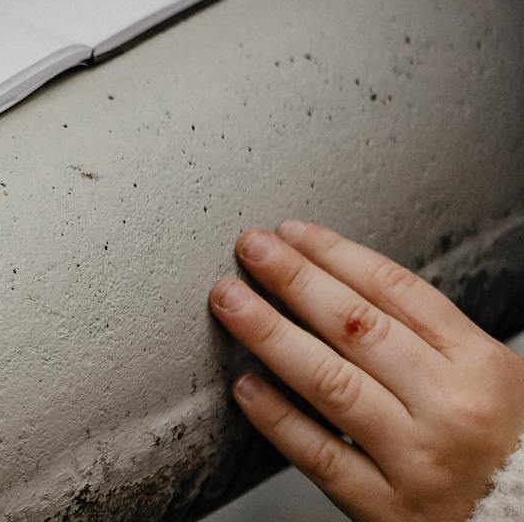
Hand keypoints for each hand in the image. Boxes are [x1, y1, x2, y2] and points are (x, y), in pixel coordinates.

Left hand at [211, 221, 523, 519]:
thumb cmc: (505, 446)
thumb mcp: (492, 376)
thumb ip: (429, 335)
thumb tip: (339, 278)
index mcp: (480, 365)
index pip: (396, 291)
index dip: (335, 254)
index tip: (290, 232)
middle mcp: (450, 408)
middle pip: (356, 327)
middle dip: (295, 279)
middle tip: (250, 248)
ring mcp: (417, 460)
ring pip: (330, 383)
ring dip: (269, 334)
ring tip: (230, 301)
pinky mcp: (387, 508)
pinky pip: (320, 455)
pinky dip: (277, 418)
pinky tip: (246, 387)